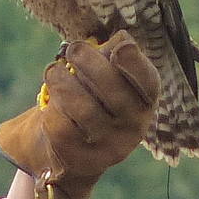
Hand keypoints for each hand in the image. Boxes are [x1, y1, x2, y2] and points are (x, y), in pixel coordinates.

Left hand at [0, 32, 159, 198]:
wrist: (75, 150)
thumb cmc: (93, 99)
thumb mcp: (109, 77)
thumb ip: (112, 55)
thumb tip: (119, 39)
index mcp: (145, 100)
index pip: (148, 83)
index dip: (135, 65)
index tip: (119, 49)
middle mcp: (133, 126)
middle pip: (113, 92)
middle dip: (90, 64)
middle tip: (72, 49)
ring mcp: (109, 147)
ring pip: (84, 109)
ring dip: (63, 82)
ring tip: (53, 71)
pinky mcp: (82, 159)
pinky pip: (63, 128)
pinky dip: (52, 109)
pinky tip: (50, 102)